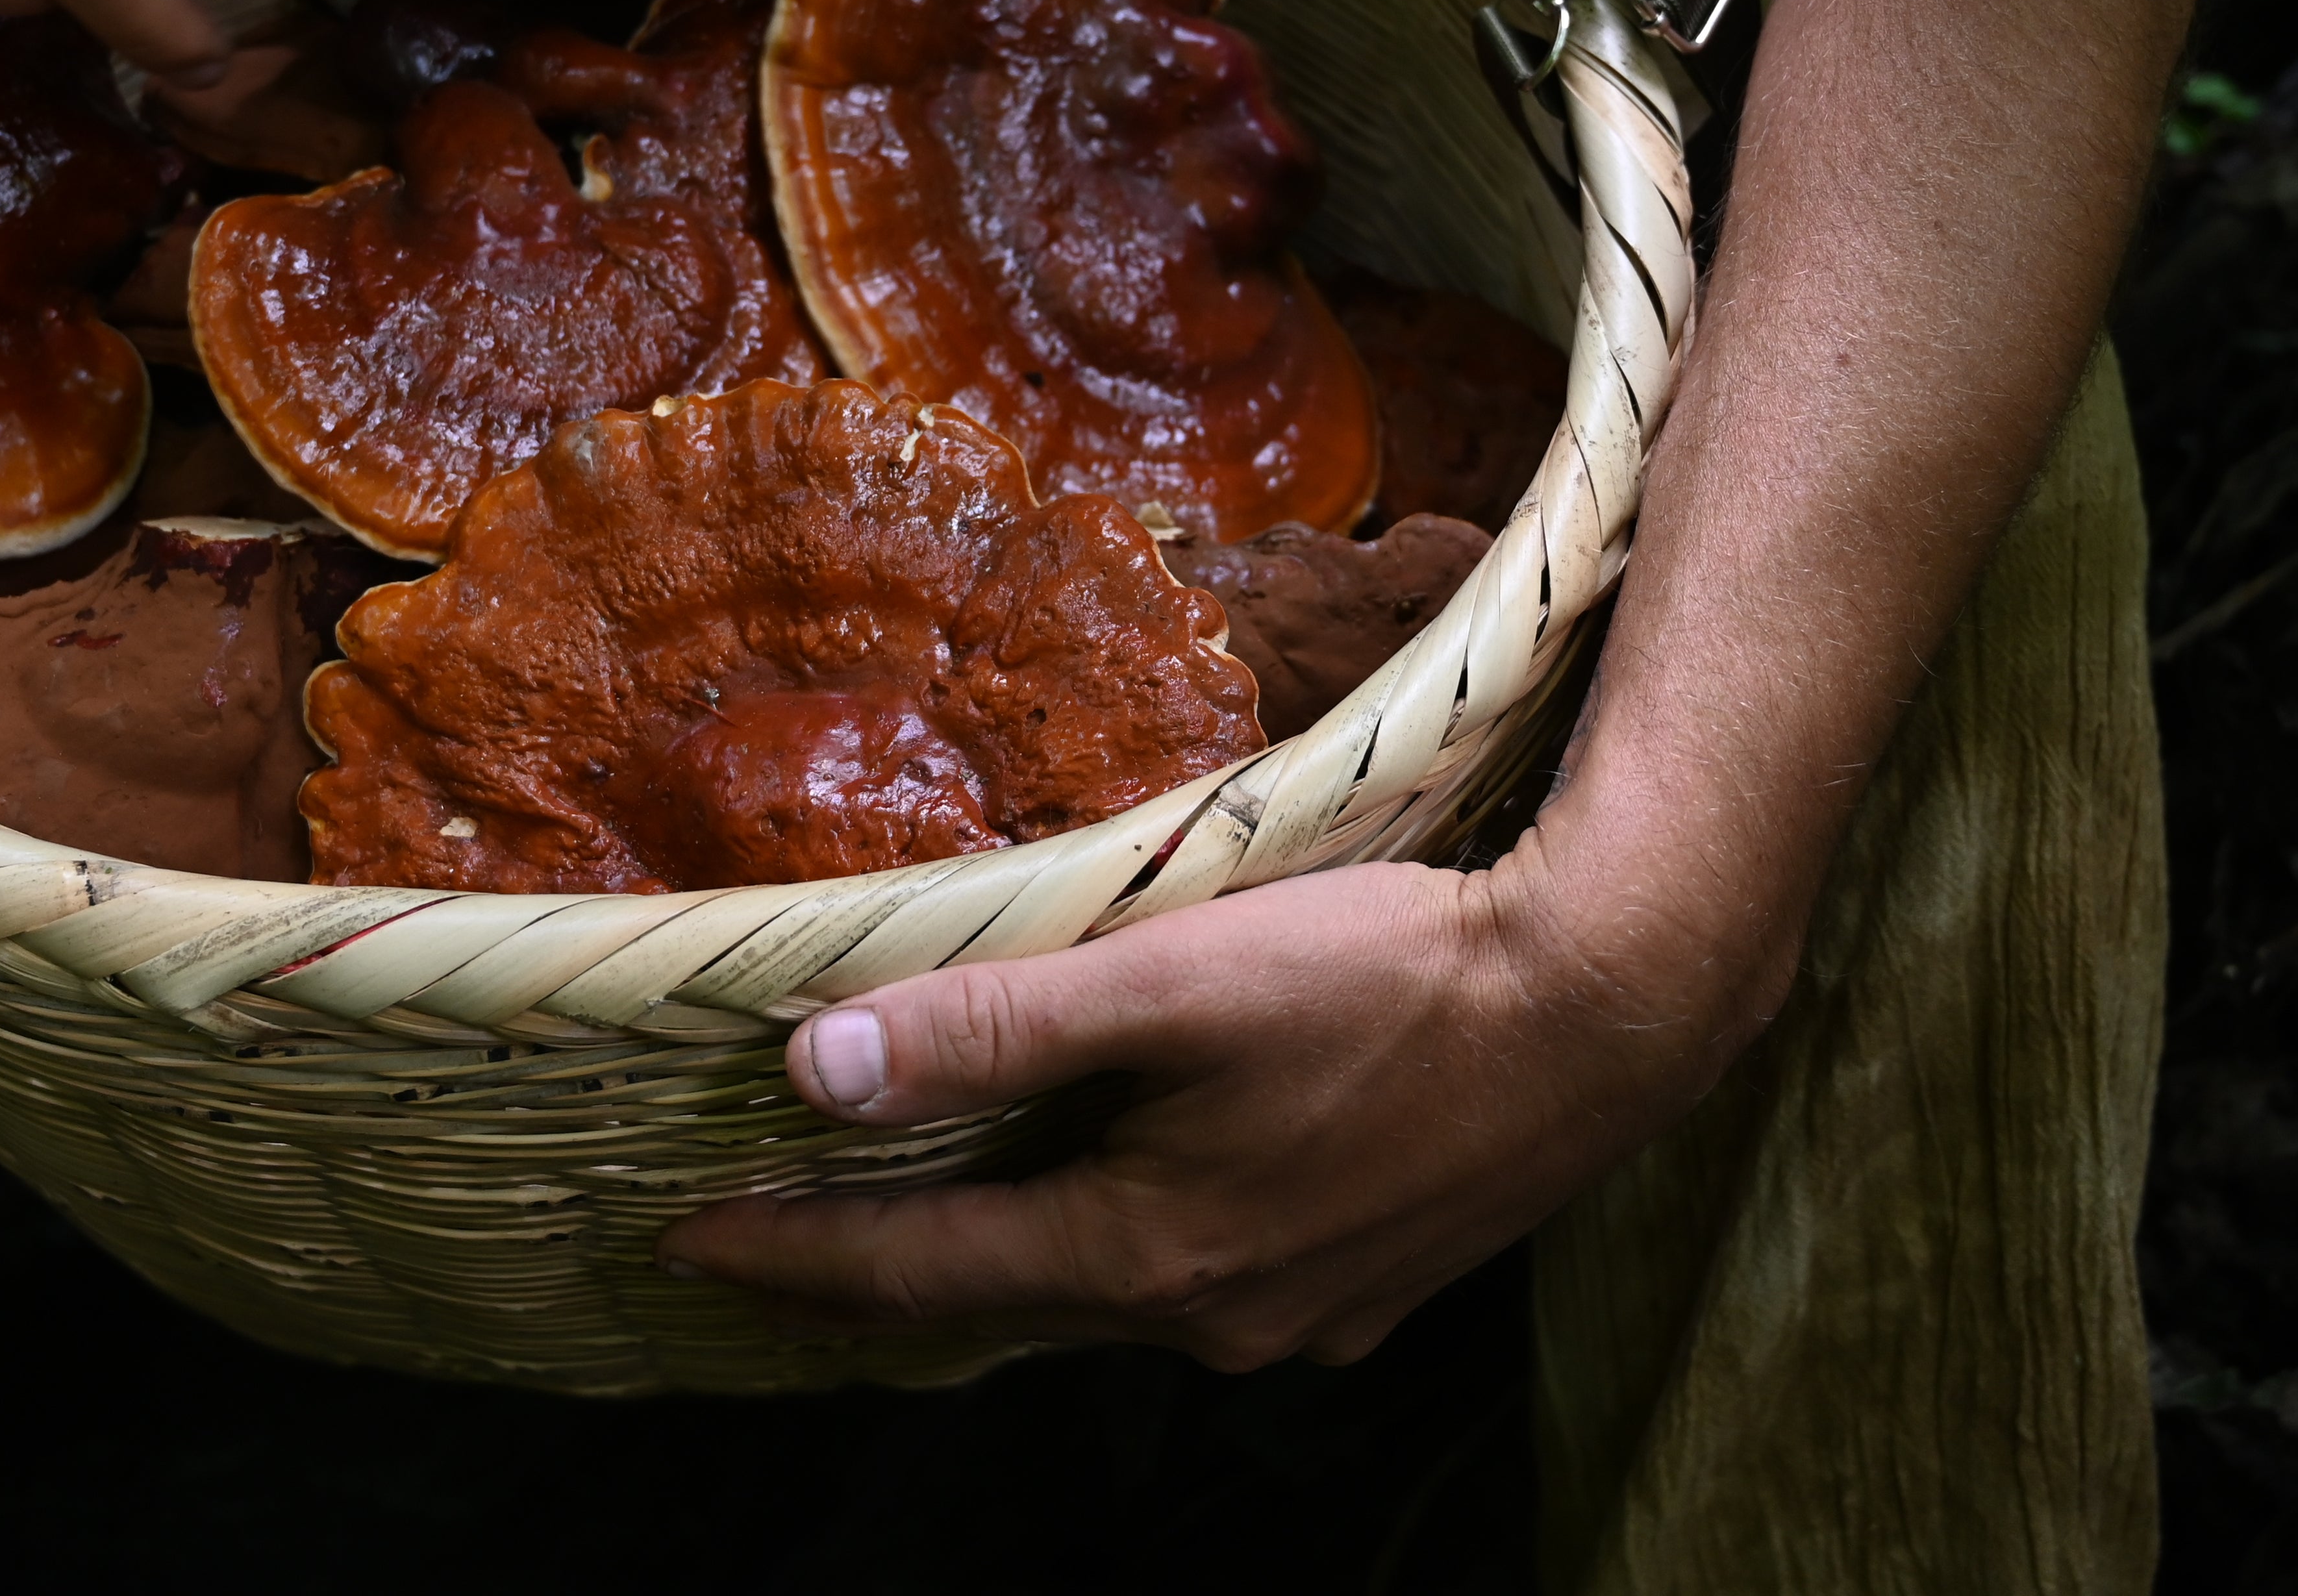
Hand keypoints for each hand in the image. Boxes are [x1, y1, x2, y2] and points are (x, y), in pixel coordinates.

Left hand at [656, 836, 1766, 1369]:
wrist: (1612, 1005)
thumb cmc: (1393, 976)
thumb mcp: (1173, 978)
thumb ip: (993, 1026)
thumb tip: (817, 1072)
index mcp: (1148, 1255)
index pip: (918, 1271)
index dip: (793, 1255)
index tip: (685, 1242)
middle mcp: (1214, 1321)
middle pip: (1007, 1296)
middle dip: (883, 1268)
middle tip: (776, 1235)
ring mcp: (1300, 1316)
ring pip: (1106, 1290)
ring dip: (1011, 1253)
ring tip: (927, 1208)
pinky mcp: (1366, 1281)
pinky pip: (1199, 1278)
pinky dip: (1122, 1240)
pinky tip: (1120, 1190)